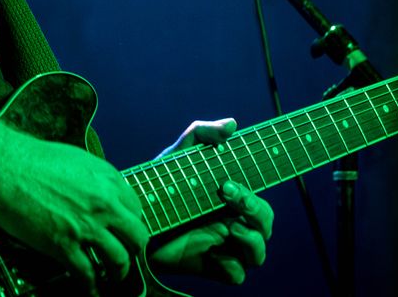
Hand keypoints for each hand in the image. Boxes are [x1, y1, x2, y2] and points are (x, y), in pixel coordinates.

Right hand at [0, 130, 149, 290]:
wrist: (1, 164)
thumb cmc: (31, 158)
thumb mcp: (75, 159)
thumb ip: (95, 180)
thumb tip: (100, 196)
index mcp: (107, 179)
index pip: (137, 209)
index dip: (130, 223)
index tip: (123, 231)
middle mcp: (103, 204)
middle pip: (137, 237)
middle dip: (133, 250)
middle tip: (124, 254)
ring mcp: (84, 226)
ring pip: (119, 260)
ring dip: (117, 272)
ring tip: (110, 275)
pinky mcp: (63, 245)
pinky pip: (87, 274)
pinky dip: (90, 286)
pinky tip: (89, 288)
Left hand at [147, 119, 272, 284]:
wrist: (132, 219)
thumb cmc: (159, 185)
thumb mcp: (177, 156)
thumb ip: (201, 134)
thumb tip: (233, 124)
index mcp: (230, 200)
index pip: (259, 197)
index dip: (257, 193)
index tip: (231, 181)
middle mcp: (231, 222)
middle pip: (265, 223)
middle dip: (255, 209)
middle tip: (227, 193)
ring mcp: (223, 247)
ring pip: (258, 253)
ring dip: (252, 240)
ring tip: (231, 228)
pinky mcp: (211, 266)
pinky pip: (237, 275)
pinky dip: (231, 266)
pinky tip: (214, 253)